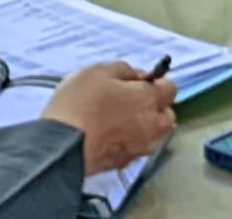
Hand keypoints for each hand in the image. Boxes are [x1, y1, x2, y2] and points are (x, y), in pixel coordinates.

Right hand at [40, 63, 178, 173]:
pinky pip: (135, 147)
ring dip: (142, 125)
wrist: (61, 145)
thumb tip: (135, 74)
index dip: (154, 81)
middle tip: (128, 99)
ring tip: (115, 118)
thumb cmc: (80, 105)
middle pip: (166, 114)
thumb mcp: (98, 71)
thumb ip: (124, 69)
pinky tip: (107, 134)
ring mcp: (140, 147)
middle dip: (153, 106)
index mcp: (149, 99)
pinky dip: (127, 140)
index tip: (137, 80)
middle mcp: (152, 125)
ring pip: (152, 133)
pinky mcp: (124, 162)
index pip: (170, 87)